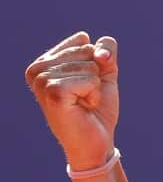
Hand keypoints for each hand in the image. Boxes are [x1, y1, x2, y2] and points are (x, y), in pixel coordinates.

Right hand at [24, 31, 119, 170]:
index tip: (85, 84)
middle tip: (85, 96)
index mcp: (45, 60)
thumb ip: (105, 51)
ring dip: (95, 87)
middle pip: (87, 49)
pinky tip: (83, 107)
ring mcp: (41, 80)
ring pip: (89, 64)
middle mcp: (37, 68)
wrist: (96, 142)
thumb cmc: (97, 109)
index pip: (83, 39)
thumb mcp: (105, 72)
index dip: (97, 63)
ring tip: (82, 103)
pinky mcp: (52, 91)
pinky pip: (89, 79)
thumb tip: (99, 53)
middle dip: (96, 75)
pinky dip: (94, 94)